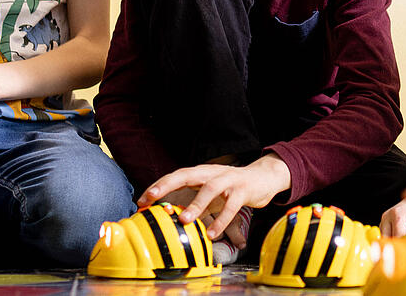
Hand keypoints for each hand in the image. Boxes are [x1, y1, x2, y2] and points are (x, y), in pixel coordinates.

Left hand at [139, 154, 290, 243]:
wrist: (263, 177)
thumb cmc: (233, 188)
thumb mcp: (211, 195)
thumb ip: (195, 205)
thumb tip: (174, 219)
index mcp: (201, 173)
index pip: (176, 176)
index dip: (158, 186)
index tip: (141, 200)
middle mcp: (212, 173)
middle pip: (186, 175)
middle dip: (167, 185)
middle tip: (152, 198)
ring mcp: (228, 180)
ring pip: (209, 189)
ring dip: (196, 205)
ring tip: (184, 220)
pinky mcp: (243, 191)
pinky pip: (231, 206)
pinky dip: (221, 220)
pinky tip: (211, 233)